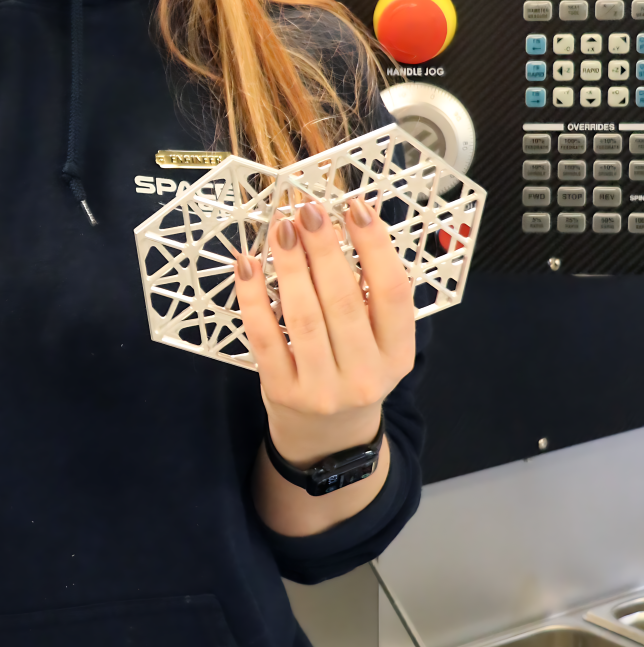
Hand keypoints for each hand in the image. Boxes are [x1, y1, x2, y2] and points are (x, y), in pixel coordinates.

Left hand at [233, 197, 414, 470]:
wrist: (327, 439)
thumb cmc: (353, 371)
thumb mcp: (378, 344)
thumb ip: (369, 296)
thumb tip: (341, 224)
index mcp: (397, 356)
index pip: (393, 293)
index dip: (375, 247)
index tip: (354, 207)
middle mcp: (365, 376)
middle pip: (343, 301)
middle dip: (324, 249)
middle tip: (308, 210)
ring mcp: (322, 389)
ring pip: (304, 316)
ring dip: (289, 266)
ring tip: (281, 228)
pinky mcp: (282, 391)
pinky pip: (265, 336)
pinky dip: (254, 297)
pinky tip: (247, 265)